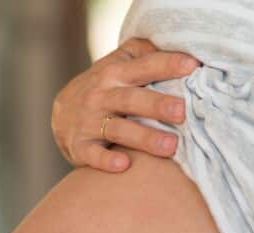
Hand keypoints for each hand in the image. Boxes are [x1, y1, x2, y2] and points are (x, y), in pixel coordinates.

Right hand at [52, 38, 200, 172]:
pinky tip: (123, 165)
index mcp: (115, 73)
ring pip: (117, 129)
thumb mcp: (117, 63)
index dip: (167, 65)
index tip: (192, 66)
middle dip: (157, 105)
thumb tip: (182, 45)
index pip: (144, 66)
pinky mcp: (79, 146)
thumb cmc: (103, 88)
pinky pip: (92, 154)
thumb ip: (145, 53)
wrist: (61, 115)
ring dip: (144, 137)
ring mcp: (88, 122)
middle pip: (131, 99)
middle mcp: (101, 96)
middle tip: (182, 112)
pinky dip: (106, 160)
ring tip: (170, 145)